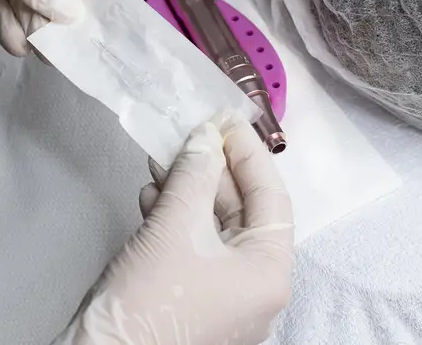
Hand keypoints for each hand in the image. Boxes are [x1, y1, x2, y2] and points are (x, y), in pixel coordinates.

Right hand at [56, 112, 294, 344]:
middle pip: (243, 212)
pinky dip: (175, 219)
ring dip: (188, 191)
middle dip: (211, 170)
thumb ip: (195, 173)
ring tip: (161, 163)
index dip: (248, 152)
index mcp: (269, 273)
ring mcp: (226, 299)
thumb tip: (206, 137)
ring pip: (214, 228)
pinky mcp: (194, 302)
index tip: (224, 118)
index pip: (271, 197)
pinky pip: (195, 248)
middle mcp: (256, 289)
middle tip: (188, 134)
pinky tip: (151, 197)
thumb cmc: (151, 299)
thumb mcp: (175, 224)